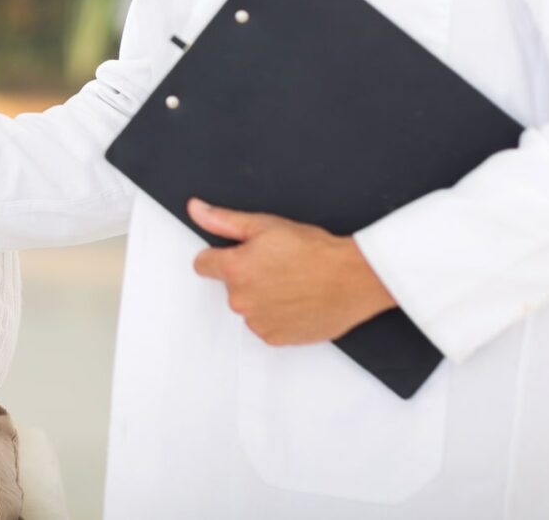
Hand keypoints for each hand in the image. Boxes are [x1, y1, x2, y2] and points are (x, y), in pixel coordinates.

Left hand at [189, 198, 396, 345]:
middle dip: (246, 276)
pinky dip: (276, 316)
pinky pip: (265, 325)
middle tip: (276, 266)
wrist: (353, 279)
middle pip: (229, 286)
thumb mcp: (265, 225)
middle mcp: (241, 300)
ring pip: (248, 306)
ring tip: (290, 283)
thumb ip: (223, 221)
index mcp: (234, 269)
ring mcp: (258, 322)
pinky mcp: (275, 338)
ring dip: (261, 297)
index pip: (203, 264)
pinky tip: (296, 301)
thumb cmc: (314, 251)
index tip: (238, 254)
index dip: (219, 256)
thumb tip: (195, 210)